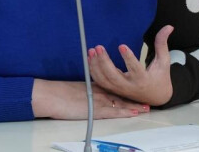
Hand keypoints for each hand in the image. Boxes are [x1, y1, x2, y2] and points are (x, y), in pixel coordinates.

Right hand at [31, 79, 149, 119]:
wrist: (51, 95)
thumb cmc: (57, 93)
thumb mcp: (73, 89)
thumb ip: (82, 90)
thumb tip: (84, 94)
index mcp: (93, 85)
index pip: (112, 86)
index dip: (124, 88)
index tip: (133, 89)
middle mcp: (98, 91)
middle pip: (120, 94)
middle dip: (133, 97)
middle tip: (146, 97)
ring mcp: (98, 100)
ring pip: (120, 103)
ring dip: (134, 105)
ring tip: (146, 107)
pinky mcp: (96, 110)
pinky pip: (114, 112)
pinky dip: (125, 112)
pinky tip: (134, 113)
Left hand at [88, 25, 174, 106]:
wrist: (156, 97)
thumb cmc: (160, 77)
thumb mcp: (164, 61)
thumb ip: (162, 44)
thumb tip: (169, 26)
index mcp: (143, 80)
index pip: (135, 69)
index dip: (128, 58)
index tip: (121, 46)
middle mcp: (130, 86)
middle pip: (114, 76)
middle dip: (104, 62)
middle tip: (98, 47)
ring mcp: (120, 89)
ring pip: (104, 80)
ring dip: (96, 66)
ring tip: (92, 50)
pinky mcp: (113, 90)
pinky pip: (100, 82)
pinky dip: (93, 71)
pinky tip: (90, 58)